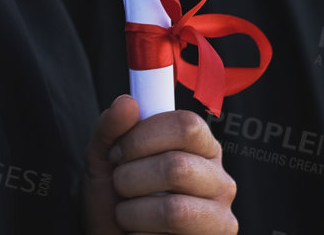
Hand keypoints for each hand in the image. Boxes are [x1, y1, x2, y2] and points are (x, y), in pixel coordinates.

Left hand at [83, 95, 236, 234]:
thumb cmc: (114, 198)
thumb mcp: (104, 158)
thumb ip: (111, 127)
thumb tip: (127, 102)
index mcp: (201, 147)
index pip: (186, 125)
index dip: (144, 136)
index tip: (118, 152)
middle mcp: (219, 180)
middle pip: (177, 167)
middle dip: (131, 178)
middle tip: (120, 186)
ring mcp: (220, 218)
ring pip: (174, 211)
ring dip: (132, 213)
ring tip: (127, 214)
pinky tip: (140, 234)